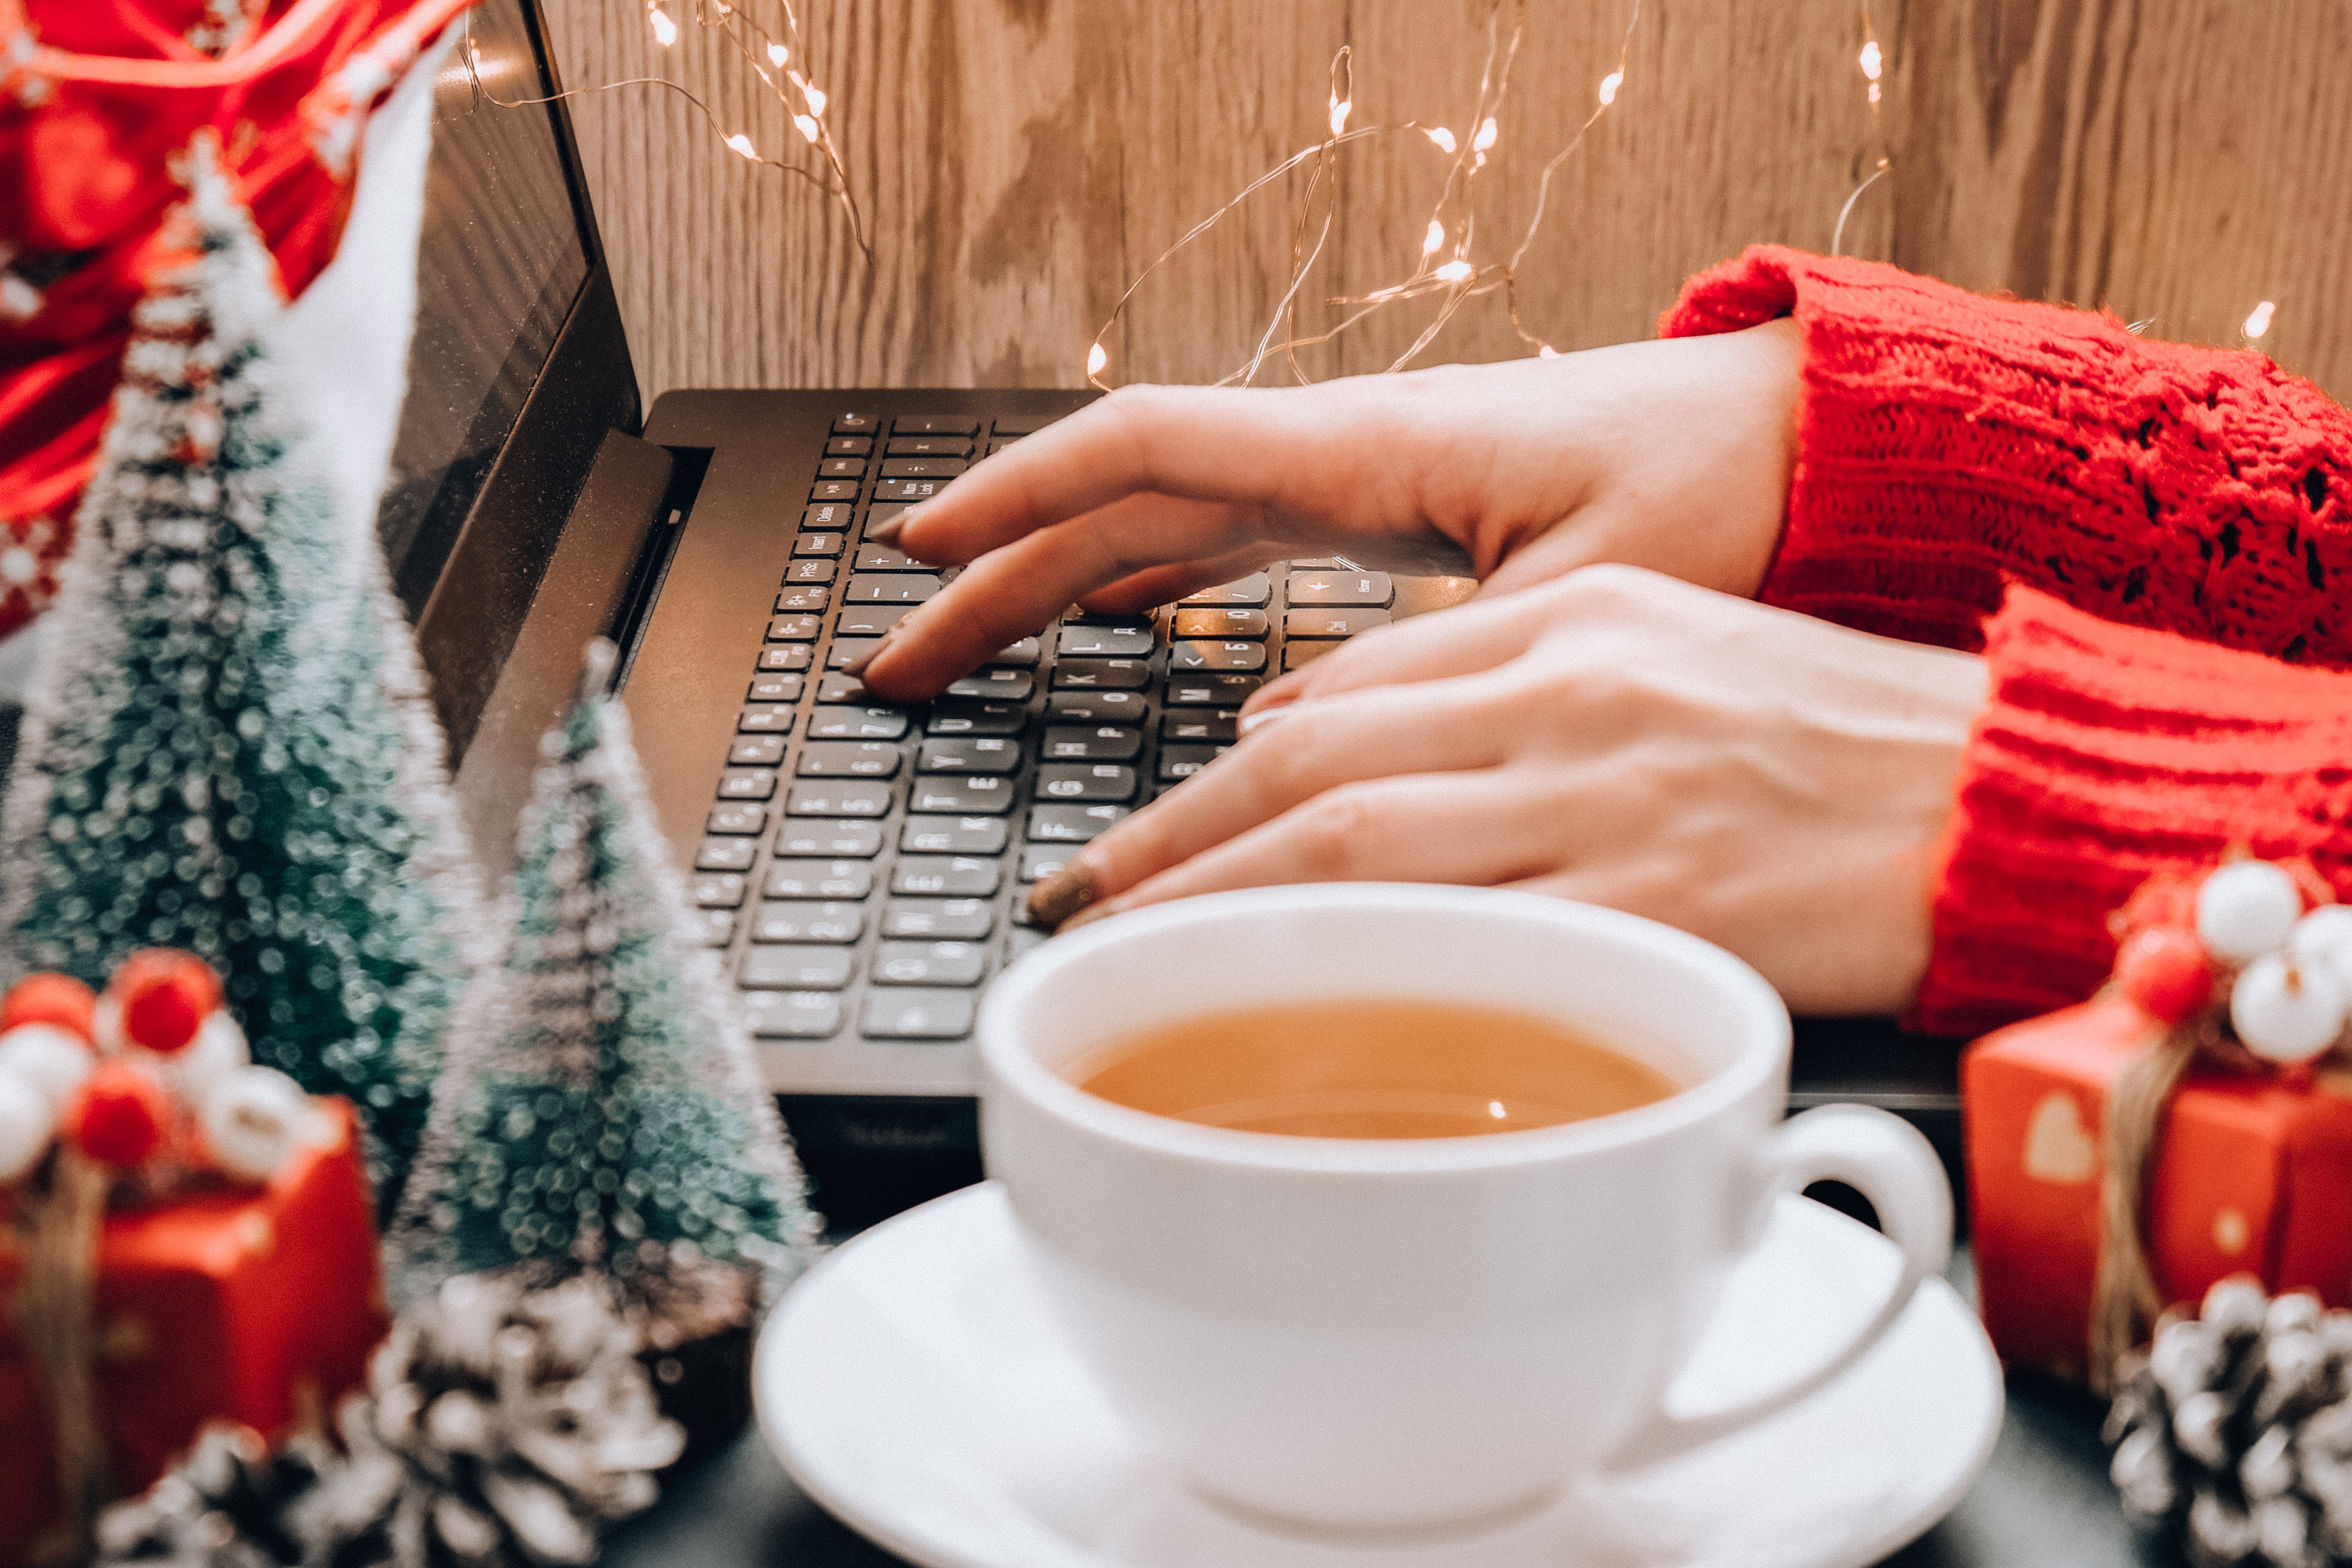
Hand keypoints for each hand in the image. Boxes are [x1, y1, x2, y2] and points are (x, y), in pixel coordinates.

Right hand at [855, 321, 1801, 698]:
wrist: (1813, 451)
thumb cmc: (1722, 495)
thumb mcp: (1585, 597)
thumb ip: (1437, 666)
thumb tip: (1278, 737)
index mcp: (1370, 449)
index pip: (1145, 449)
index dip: (1018, 499)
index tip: (919, 548)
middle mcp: (1344, 455)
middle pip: (1124, 498)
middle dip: (1003, 571)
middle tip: (901, 650)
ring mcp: (1362, 486)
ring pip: (1168, 524)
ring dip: (1061, 582)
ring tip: (969, 646)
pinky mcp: (1396, 523)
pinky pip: (1237, 546)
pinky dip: (1159, 583)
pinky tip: (1121, 625)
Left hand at [1028, 565, 1990, 1015]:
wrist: (2002, 797)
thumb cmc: (1826, 742)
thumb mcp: (1655, 653)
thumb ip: (1487, 681)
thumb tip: (1317, 734)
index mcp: (1570, 623)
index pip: (1339, 694)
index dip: (1215, 774)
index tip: (1145, 835)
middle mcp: (1570, 697)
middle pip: (1312, 767)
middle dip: (1172, 844)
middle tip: (1079, 904)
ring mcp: (1608, 804)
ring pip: (1356, 850)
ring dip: (1222, 909)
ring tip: (1129, 960)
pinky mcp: (1658, 910)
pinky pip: (1470, 948)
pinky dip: (1362, 976)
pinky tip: (1294, 1008)